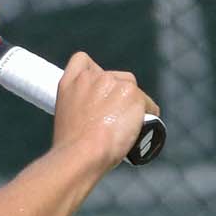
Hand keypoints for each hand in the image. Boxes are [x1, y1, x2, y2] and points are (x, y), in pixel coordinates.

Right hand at [52, 52, 159, 169]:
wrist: (81, 154)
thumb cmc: (72, 146)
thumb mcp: (66, 117)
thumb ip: (80, 104)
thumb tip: (97, 112)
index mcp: (70, 82)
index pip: (82, 60)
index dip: (93, 72)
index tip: (97, 90)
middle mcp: (91, 77)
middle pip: (115, 78)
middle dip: (118, 96)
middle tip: (114, 120)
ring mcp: (113, 83)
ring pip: (132, 91)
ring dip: (133, 106)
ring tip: (125, 129)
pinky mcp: (133, 93)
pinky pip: (148, 104)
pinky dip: (148, 116)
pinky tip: (140, 130)